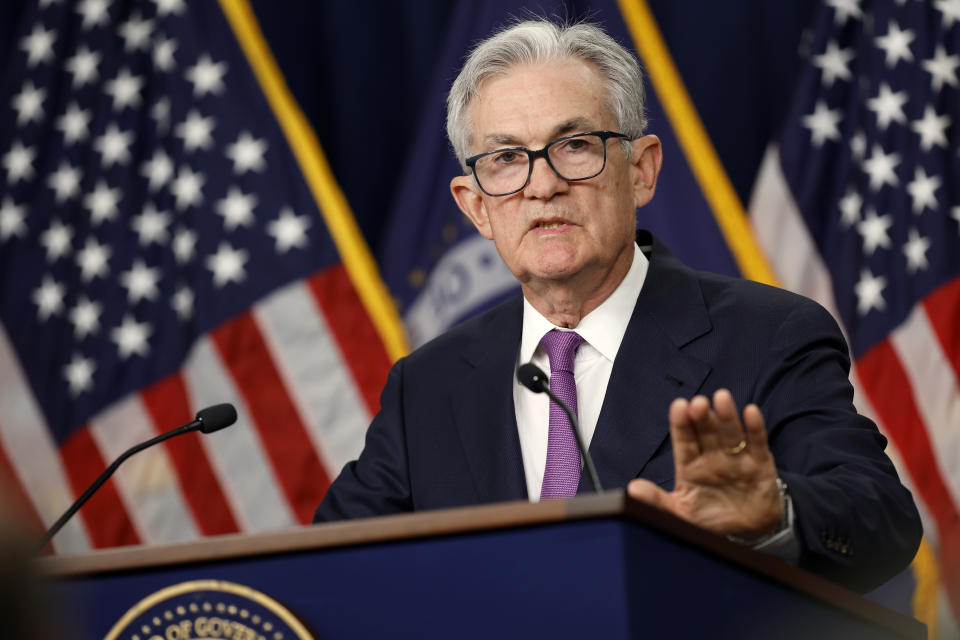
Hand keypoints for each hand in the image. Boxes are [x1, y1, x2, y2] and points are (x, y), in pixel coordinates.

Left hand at [627, 389, 781, 538]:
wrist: (748, 531)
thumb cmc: (710, 518)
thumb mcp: (681, 513)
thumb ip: (657, 502)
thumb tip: (633, 489)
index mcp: (690, 465)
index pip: (684, 440)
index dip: (681, 424)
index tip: (678, 406)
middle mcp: (712, 456)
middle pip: (705, 432)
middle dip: (701, 417)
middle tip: (697, 403)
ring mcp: (736, 458)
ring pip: (730, 433)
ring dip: (726, 416)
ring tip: (721, 398)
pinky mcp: (760, 463)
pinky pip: (757, 443)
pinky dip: (755, 428)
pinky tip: (750, 412)